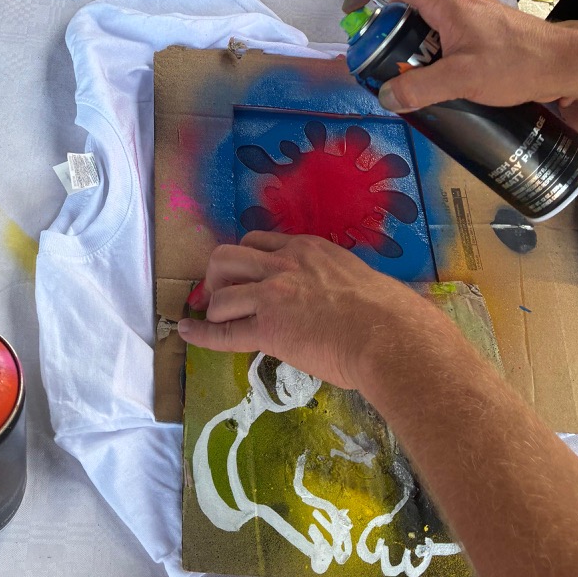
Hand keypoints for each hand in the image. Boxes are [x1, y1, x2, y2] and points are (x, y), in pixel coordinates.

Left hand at [178, 231, 429, 392]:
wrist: (389, 336)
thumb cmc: (389, 313)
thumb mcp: (358, 277)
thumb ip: (337, 279)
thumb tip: (343, 298)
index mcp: (307, 248)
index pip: (260, 240)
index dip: (246, 259)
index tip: (245, 275)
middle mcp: (284, 263)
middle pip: (227, 255)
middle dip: (218, 275)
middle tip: (223, 294)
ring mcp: (272, 295)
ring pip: (220, 291)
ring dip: (214, 306)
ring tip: (216, 319)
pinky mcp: (267, 329)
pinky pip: (222, 331)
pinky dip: (200, 333)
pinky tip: (187, 333)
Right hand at [342, 0, 577, 112]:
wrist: (566, 62)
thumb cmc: (518, 62)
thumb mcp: (463, 79)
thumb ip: (420, 88)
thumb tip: (386, 96)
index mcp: (445, 2)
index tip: (351, 11)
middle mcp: (454, 1)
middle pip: (406, 5)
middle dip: (387, 34)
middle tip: (382, 64)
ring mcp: (469, 14)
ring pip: (426, 24)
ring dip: (412, 48)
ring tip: (413, 80)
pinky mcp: (482, 29)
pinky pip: (445, 35)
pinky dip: (432, 54)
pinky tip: (441, 82)